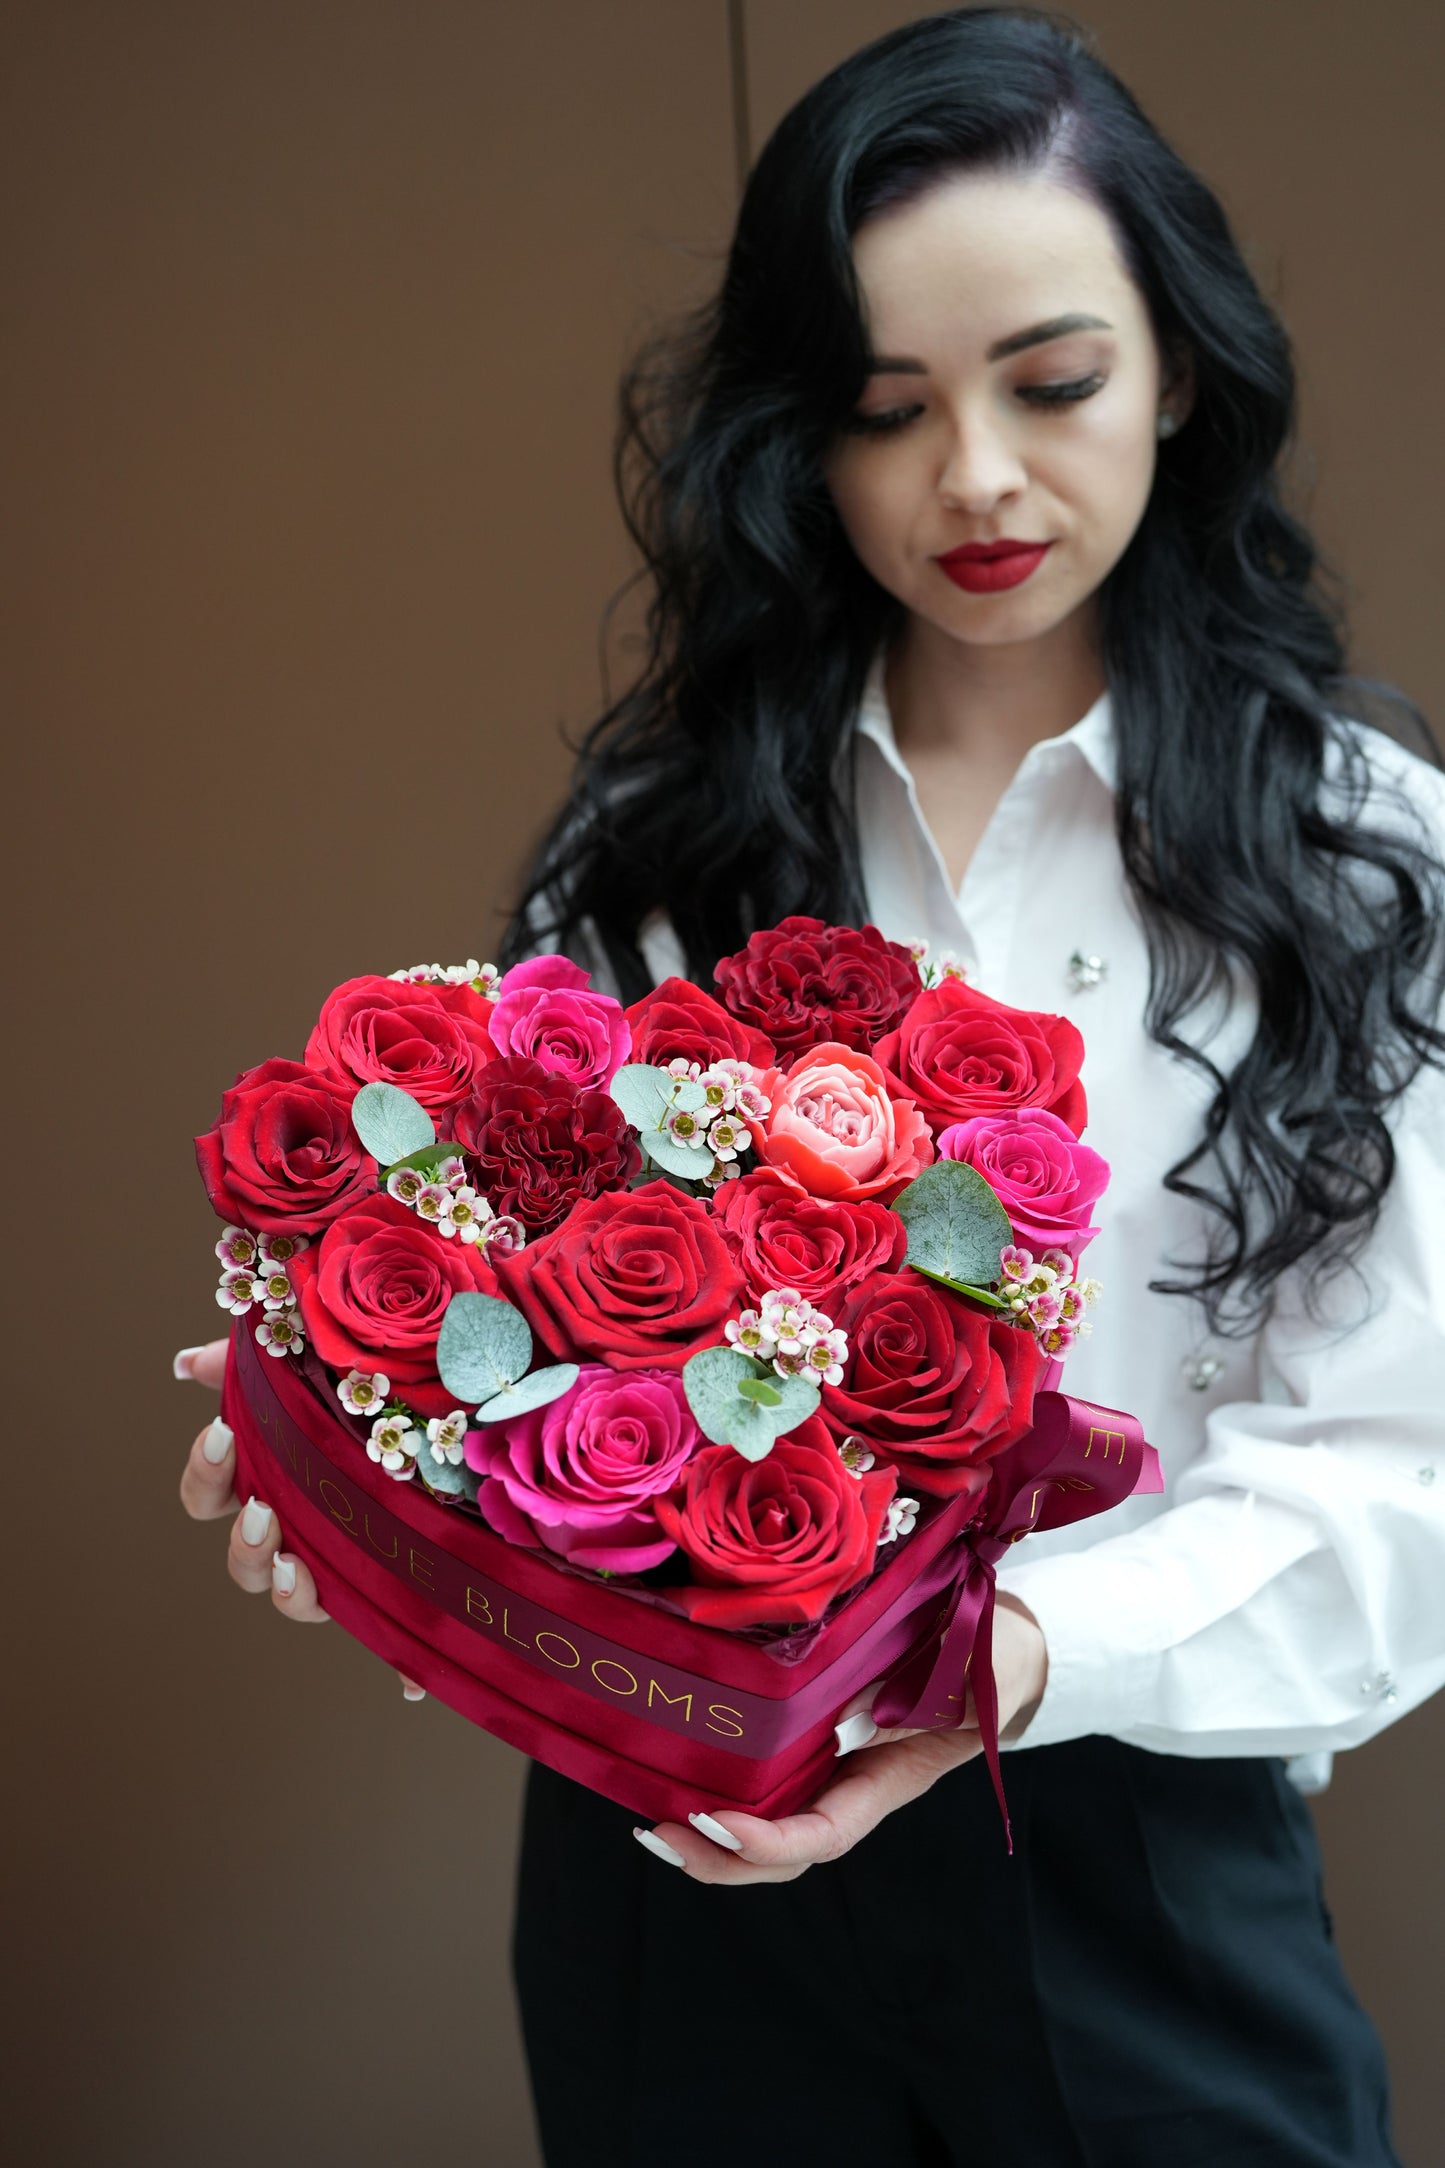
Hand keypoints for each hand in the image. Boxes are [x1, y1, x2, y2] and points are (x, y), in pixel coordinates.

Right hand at [175, 1337, 425, 1699]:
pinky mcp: (406, 1582)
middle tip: (267, 1515)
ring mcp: (352, 1556)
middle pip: (245, 1560)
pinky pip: (400, 1642)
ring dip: (291, 1593)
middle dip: (244, 1545)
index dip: (206, 1474)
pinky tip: (412, 1680)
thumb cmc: (387, 1381)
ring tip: (298, 1570)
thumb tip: (189, 1364)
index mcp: (280, 1471)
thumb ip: (257, 1356)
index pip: (214, 1492)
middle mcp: (305, 1523)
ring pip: (299, 1599)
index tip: (226, 1437)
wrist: (481, 1401)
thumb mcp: (322, 1357)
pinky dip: (403, 1668)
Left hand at [636, 1591, 1046, 1884]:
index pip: (824, 1834)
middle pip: (782, 1851)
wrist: (999, 1643)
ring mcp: (829, 1764)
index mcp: (887, 1780)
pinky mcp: (811, 1733)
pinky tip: (671, 1774)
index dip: (770, 1842)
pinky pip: (762, 1777)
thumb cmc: (989, 1659)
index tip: (720, 1824)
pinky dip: (716, 1786)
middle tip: (661, 1834)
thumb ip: (922, 1699)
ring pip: (765, 1824)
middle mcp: (850, 1784)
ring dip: (708, 1835)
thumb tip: (854, 1720)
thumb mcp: (970, 1674)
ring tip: (650, 1823)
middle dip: (720, 1856)